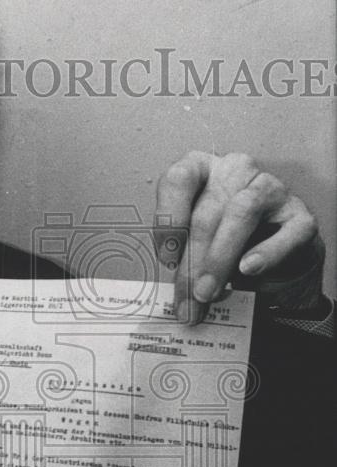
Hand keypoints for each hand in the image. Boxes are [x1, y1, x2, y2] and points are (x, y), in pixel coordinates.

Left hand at [154, 151, 324, 323]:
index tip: (166, 256)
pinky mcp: (300, 217)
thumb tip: (176, 290)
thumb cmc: (225, 246)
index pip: (180, 178)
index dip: (168, 216)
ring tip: (208, 292)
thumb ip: (182, 258)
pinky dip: (265, 253)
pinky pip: (284, 233)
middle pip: (207, 212)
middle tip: (187, 296)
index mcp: (203, 170)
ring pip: (242, 212)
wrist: (273, 261)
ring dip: (220, 258)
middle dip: (193, 261)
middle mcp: (237, 171)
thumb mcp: (194, 246)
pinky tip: (248, 269)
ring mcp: (272, 190)